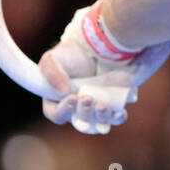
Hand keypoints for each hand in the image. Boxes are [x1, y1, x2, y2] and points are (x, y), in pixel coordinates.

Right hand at [37, 4, 169, 133]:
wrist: (93, 46)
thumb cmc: (68, 55)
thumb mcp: (52, 59)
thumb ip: (51, 72)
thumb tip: (62, 91)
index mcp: (57, 102)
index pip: (56, 114)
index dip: (63, 111)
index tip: (71, 97)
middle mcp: (77, 109)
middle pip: (80, 122)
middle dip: (84, 112)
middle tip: (87, 97)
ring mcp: (95, 109)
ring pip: (98, 123)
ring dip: (100, 117)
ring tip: (102, 103)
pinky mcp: (112, 104)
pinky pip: (115, 118)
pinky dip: (117, 118)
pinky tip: (119, 112)